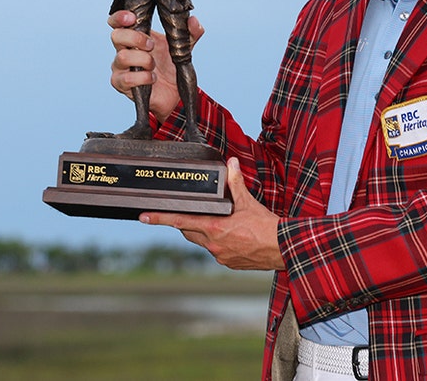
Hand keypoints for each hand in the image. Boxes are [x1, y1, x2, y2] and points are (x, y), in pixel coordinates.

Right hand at [107, 10, 203, 117]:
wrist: (174, 93)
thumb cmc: (171, 66)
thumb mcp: (183, 48)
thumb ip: (190, 33)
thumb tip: (192, 20)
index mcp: (135, 36)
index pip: (116, 22)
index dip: (119, 17)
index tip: (132, 18)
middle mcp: (123, 49)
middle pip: (116, 35)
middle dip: (136, 38)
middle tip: (152, 46)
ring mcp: (120, 67)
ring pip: (122, 57)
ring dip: (143, 60)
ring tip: (153, 66)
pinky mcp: (121, 84)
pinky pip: (127, 78)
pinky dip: (143, 78)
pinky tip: (152, 78)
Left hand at [139, 158, 283, 270]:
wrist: (283, 248)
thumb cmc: (266, 226)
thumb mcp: (249, 201)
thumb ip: (236, 182)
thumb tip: (231, 163)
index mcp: (214, 228)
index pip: (180, 221)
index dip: (160, 218)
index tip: (144, 217)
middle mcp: (213, 244)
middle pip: (189, 232)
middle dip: (186, 222)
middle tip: (189, 213)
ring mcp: (220, 256)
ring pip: (203, 241)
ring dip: (205, 232)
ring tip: (221, 223)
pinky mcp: (228, 263)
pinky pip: (216, 251)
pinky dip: (219, 242)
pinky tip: (233, 236)